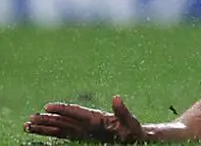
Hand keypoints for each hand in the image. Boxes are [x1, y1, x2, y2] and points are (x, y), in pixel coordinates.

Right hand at [25, 95, 146, 142]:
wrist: (138, 137)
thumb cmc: (134, 131)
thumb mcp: (130, 122)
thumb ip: (123, 112)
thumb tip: (116, 97)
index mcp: (97, 118)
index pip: (76, 112)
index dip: (62, 109)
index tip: (48, 107)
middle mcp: (88, 123)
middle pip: (64, 120)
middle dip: (47, 120)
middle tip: (29, 119)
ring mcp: (84, 130)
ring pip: (61, 128)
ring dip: (45, 127)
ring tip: (27, 125)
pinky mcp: (83, 138)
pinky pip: (65, 136)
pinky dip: (52, 134)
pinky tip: (40, 132)